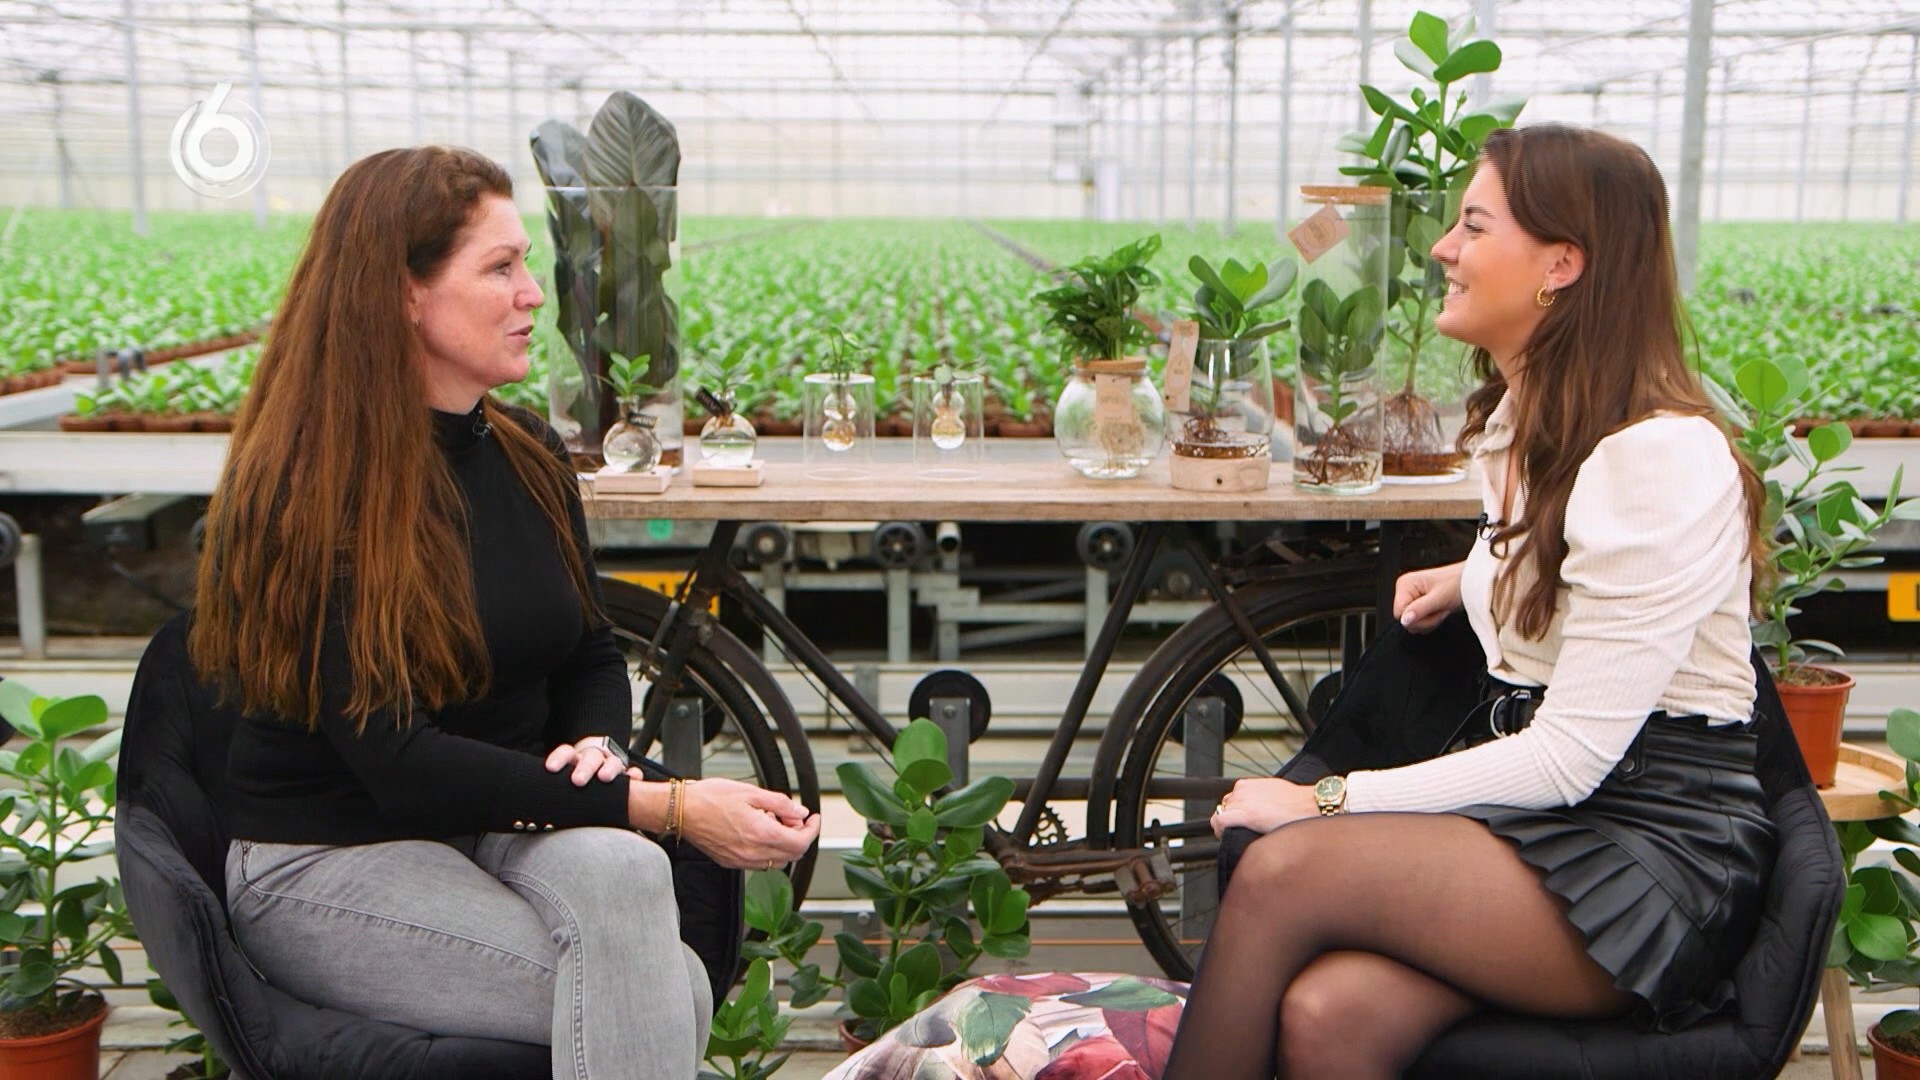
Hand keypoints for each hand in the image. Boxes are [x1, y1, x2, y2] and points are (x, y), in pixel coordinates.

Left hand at [545, 736, 625, 786]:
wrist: (595, 774)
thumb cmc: (574, 777)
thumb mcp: (562, 777)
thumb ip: (553, 782)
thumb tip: (529, 796)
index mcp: (575, 758)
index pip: (566, 752)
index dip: (559, 758)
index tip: (550, 768)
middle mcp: (593, 758)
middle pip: (590, 757)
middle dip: (584, 768)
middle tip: (577, 780)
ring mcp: (610, 764)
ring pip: (612, 762)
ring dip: (609, 768)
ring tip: (604, 777)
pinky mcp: (625, 773)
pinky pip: (632, 772)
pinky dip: (633, 774)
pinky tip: (633, 778)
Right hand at [678, 777, 820, 871]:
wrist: (682, 810)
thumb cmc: (710, 798)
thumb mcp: (751, 792)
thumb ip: (780, 805)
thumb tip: (800, 813)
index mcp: (761, 834)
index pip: (800, 842)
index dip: (812, 830)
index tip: (812, 819)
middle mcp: (753, 853)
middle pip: (792, 855)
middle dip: (799, 836)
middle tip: (792, 817)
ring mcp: (741, 860)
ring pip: (777, 861)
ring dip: (784, 844)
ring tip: (773, 822)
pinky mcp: (731, 862)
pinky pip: (759, 863)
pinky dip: (767, 850)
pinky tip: (758, 832)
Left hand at [1210, 777, 1318, 836]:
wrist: (1309, 804)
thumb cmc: (1297, 801)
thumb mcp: (1273, 792)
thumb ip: (1259, 799)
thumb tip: (1258, 811)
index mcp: (1246, 785)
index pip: (1229, 802)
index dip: (1233, 814)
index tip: (1239, 823)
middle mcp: (1240, 791)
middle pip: (1224, 810)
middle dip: (1231, 820)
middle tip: (1244, 831)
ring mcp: (1240, 801)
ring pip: (1220, 816)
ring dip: (1228, 827)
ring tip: (1243, 835)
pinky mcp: (1243, 814)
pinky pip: (1220, 823)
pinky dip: (1221, 831)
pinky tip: (1230, 838)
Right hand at [1393, 561, 1464, 633]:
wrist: (1470, 581)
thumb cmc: (1457, 583)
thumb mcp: (1439, 598)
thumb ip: (1419, 609)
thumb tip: (1404, 620)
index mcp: (1405, 584)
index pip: (1399, 614)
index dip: (1417, 618)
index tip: (1432, 611)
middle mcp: (1406, 589)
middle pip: (1405, 619)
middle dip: (1425, 620)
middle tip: (1439, 609)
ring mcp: (1412, 596)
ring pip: (1413, 622)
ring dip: (1429, 620)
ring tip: (1441, 608)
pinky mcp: (1419, 603)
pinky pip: (1419, 620)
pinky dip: (1431, 619)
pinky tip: (1439, 610)